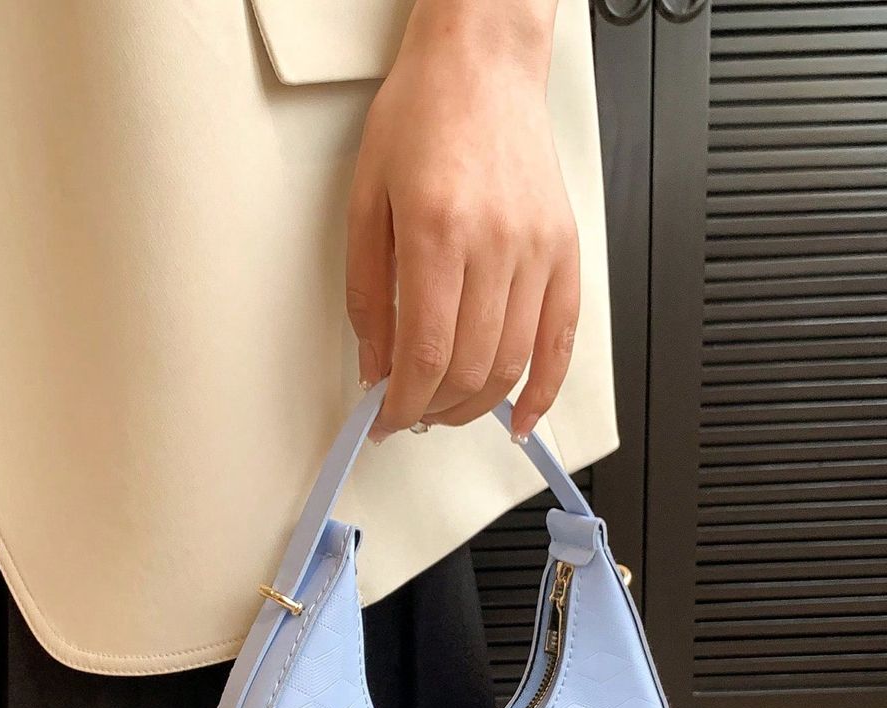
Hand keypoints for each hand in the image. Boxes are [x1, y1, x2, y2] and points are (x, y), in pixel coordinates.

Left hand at [346, 0, 578, 443]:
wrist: (482, 62)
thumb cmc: (423, 115)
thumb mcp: (366, 203)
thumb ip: (366, 296)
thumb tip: (375, 367)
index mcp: (438, 232)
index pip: (425, 354)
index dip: (403, 403)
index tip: (386, 419)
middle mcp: (496, 244)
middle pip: (470, 369)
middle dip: (433, 408)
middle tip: (409, 412)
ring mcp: (538, 250)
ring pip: (513, 364)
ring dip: (476, 405)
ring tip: (446, 408)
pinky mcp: (565, 251)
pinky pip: (562, 340)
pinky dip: (543, 390)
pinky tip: (522, 418)